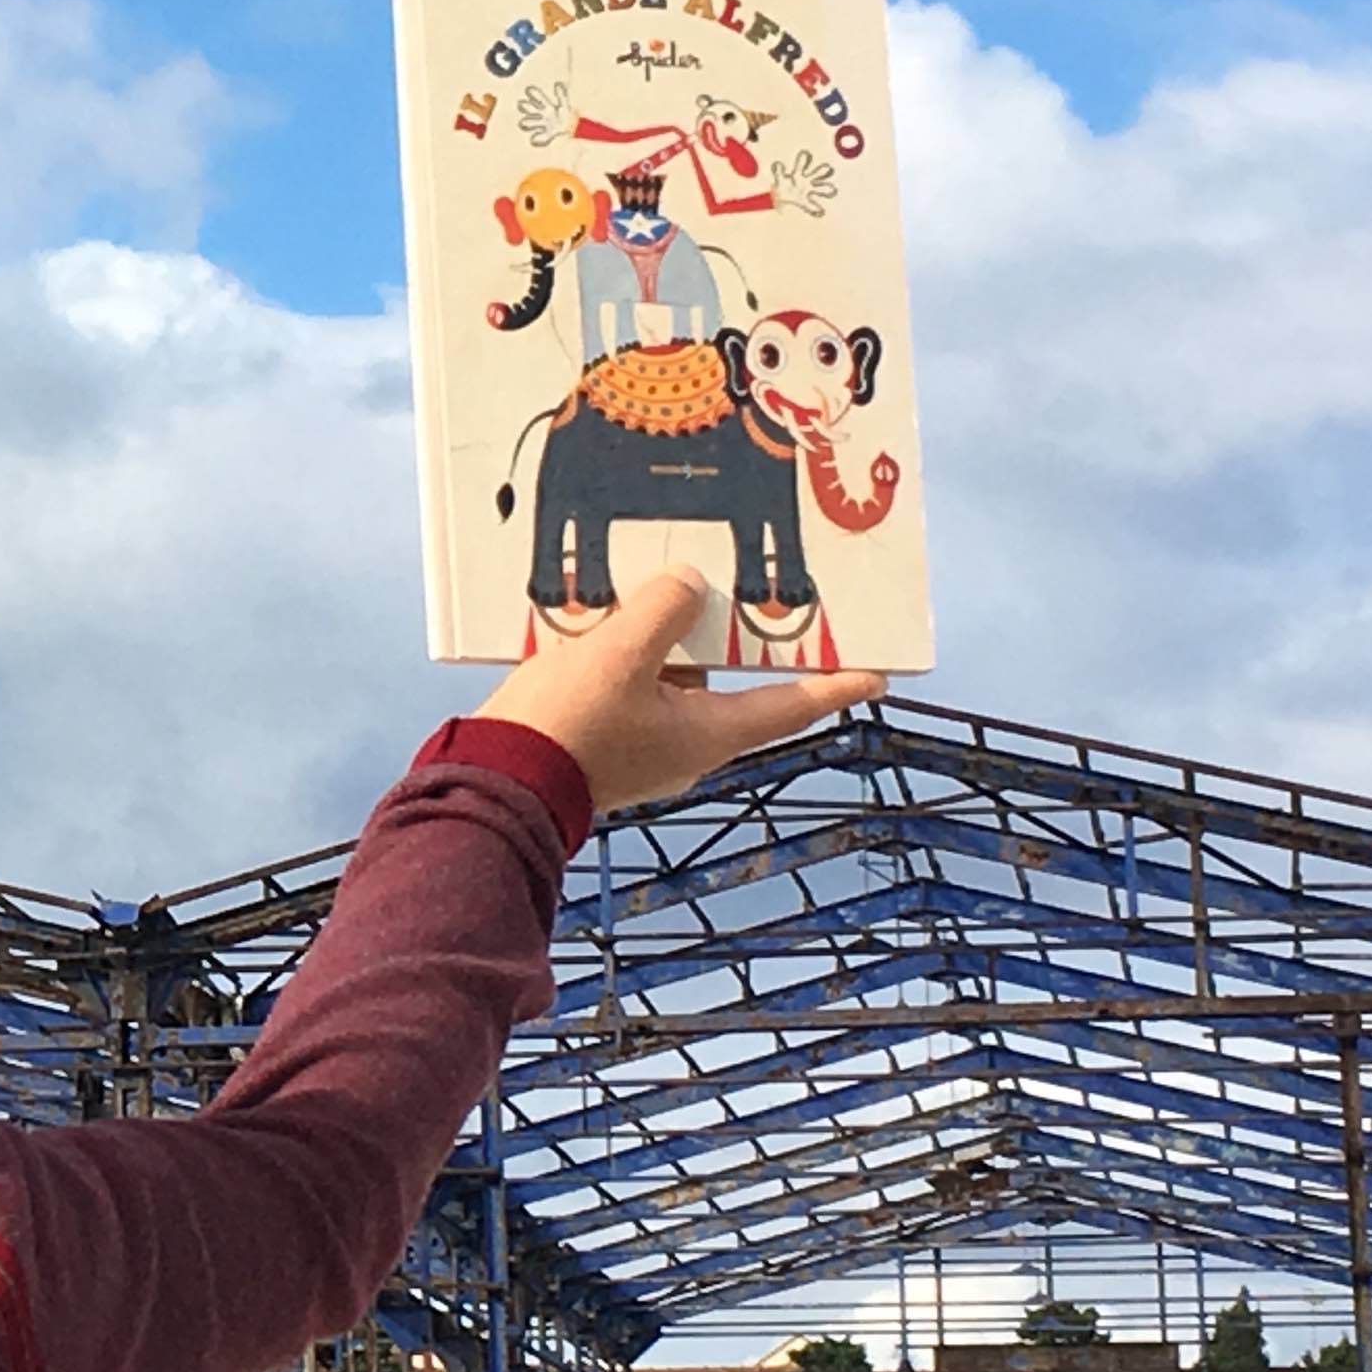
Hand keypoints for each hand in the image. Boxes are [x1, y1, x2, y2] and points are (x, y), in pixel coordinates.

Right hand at [474, 569, 884, 812]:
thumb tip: (690, 584)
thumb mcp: (619, 657)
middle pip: (724, 683)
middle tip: (736, 590)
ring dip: (665, 644)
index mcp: (709, 733)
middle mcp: (686, 747)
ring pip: (672, 683)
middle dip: (727, 638)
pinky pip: (632, 692)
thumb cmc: (566, 728)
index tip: (877, 672)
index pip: (791, 704)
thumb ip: (663, 613)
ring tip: (645, 594)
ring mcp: (644, 750)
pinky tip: (599, 630)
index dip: (835, 684)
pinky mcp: (604, 747)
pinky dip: (627, 661)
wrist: (494, 787)